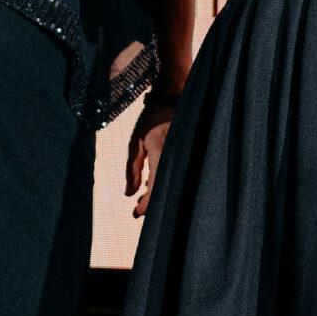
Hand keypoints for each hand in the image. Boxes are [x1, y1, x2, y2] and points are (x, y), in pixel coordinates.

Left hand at [125, 96, 175, 217]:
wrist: (172, 101)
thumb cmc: (151, 120)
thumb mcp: (136, 142)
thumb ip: (132, 169)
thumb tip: (129, 195)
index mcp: (161, 155)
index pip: (155, 189)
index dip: (146, 205)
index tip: (135, 214)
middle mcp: (176, 159)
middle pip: (166, 192)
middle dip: (152, 204)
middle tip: (138, 209)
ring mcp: (184, 159)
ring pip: (173, 186)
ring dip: (158, 195)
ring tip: (143, 198)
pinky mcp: (187, 158)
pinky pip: (177, 177)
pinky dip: (165, 184)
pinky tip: (154, 186)